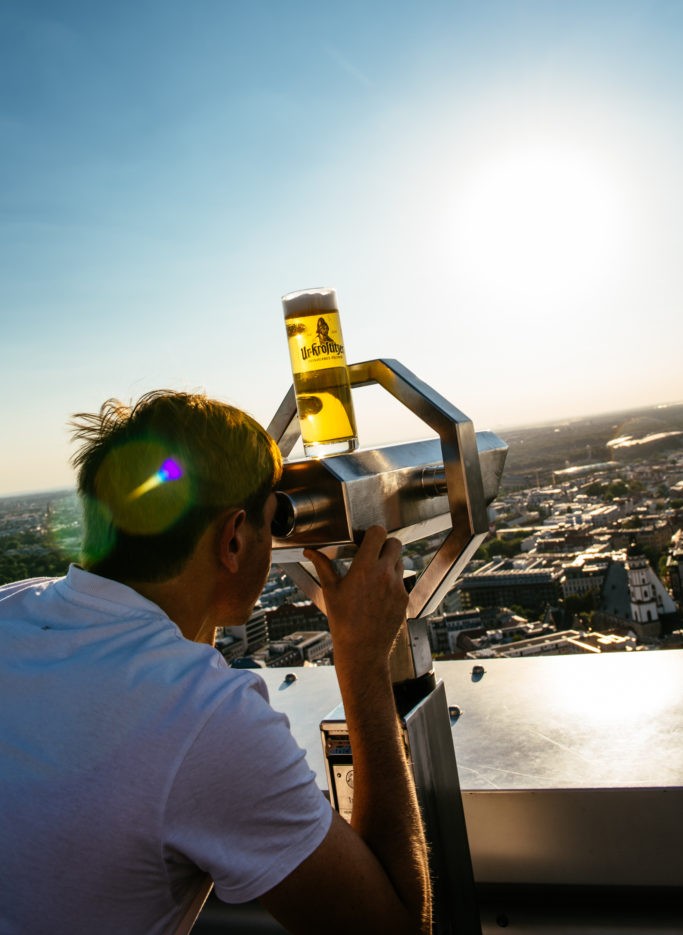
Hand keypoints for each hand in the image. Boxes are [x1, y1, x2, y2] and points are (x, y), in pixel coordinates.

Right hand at [304, 526, 407, 666]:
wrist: (362, 649)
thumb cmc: (343, 621)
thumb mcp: (330, 590)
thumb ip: (322, 566)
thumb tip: (310, 552)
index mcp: (365, 568)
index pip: (378, 533)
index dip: (372, 533)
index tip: (365, 539)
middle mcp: (385, 574)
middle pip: (394, 543)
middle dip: (384, 545)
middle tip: (372, 553)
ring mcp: (397, 586)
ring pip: (400, 561)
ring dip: (389, 562)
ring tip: (374, 575)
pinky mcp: (404, 598)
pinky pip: (401, 581)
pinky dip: (392, 581)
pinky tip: (379, 593)